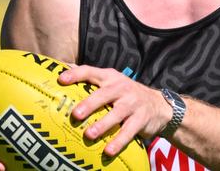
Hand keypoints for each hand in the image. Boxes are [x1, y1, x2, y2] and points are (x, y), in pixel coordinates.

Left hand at [58, 65, 172, 155]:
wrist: (158, 104)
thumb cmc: (125, 94)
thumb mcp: (111, 82)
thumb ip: (91, 79)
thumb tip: (63, 69)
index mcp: (110, 77)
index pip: (91, 72)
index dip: (76, 75)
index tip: (61, 80)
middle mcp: (121, 87)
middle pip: (104, 94)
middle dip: (89, 104)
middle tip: (75, 114)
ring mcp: (132, 102)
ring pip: (116, 113)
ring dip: (102, 124)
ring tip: (89, 134)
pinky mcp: (141, 118)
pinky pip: (128, 131)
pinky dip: (118, 141)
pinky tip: (108, 151)